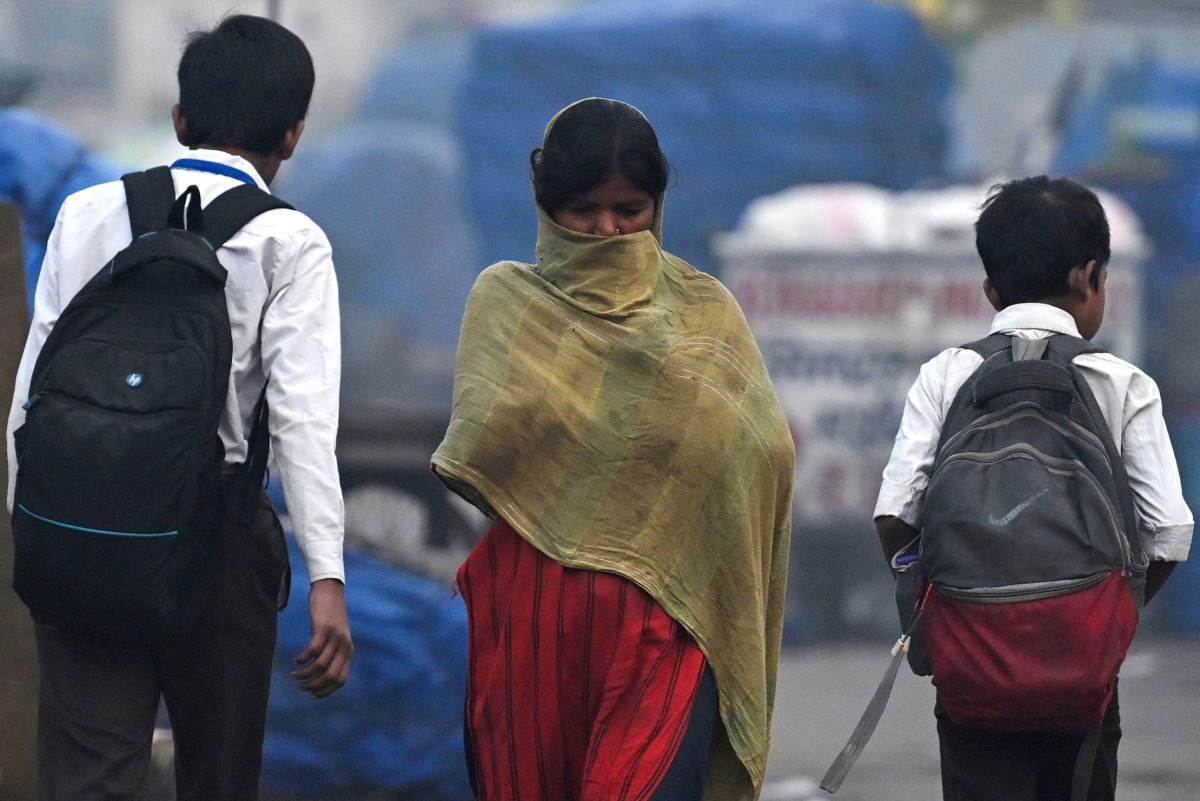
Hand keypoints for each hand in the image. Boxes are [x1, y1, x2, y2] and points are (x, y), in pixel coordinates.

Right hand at [291, 578, 352, 698]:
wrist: (331, 590)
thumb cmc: (329, 615)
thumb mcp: (335, 636)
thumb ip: (332, 652)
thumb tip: (320, 672)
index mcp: (348, 651)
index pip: (341, 680)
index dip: (326, 691)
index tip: (311, 696)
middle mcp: (344, 646)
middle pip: (330, 676)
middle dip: (314, 686)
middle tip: (300, 687)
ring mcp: (335, 637)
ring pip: (320, 665)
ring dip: (305, 674)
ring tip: (295, 675)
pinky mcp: (324, 628)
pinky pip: (313, 649)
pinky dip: (303, 658)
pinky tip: (296, 660)